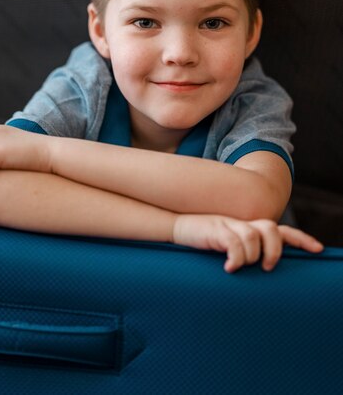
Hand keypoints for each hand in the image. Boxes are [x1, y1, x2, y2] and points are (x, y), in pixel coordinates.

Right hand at [173, 214, 323, 272]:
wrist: (178, 228)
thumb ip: (247, 251)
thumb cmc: (204, 241)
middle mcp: (243, 223)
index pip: (281, 230)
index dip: (300, 239)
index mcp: (249, 227)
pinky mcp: (216, 230)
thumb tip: (263, 271)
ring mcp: (230, 224)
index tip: (317, 249)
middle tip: (266, 267)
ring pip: (253, 238)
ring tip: (237, 267)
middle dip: (274, 250)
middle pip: (271, 228)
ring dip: (250, 257)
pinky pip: (234, 244)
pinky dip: (235, 259)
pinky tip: (228, 268)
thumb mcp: (228, 246)